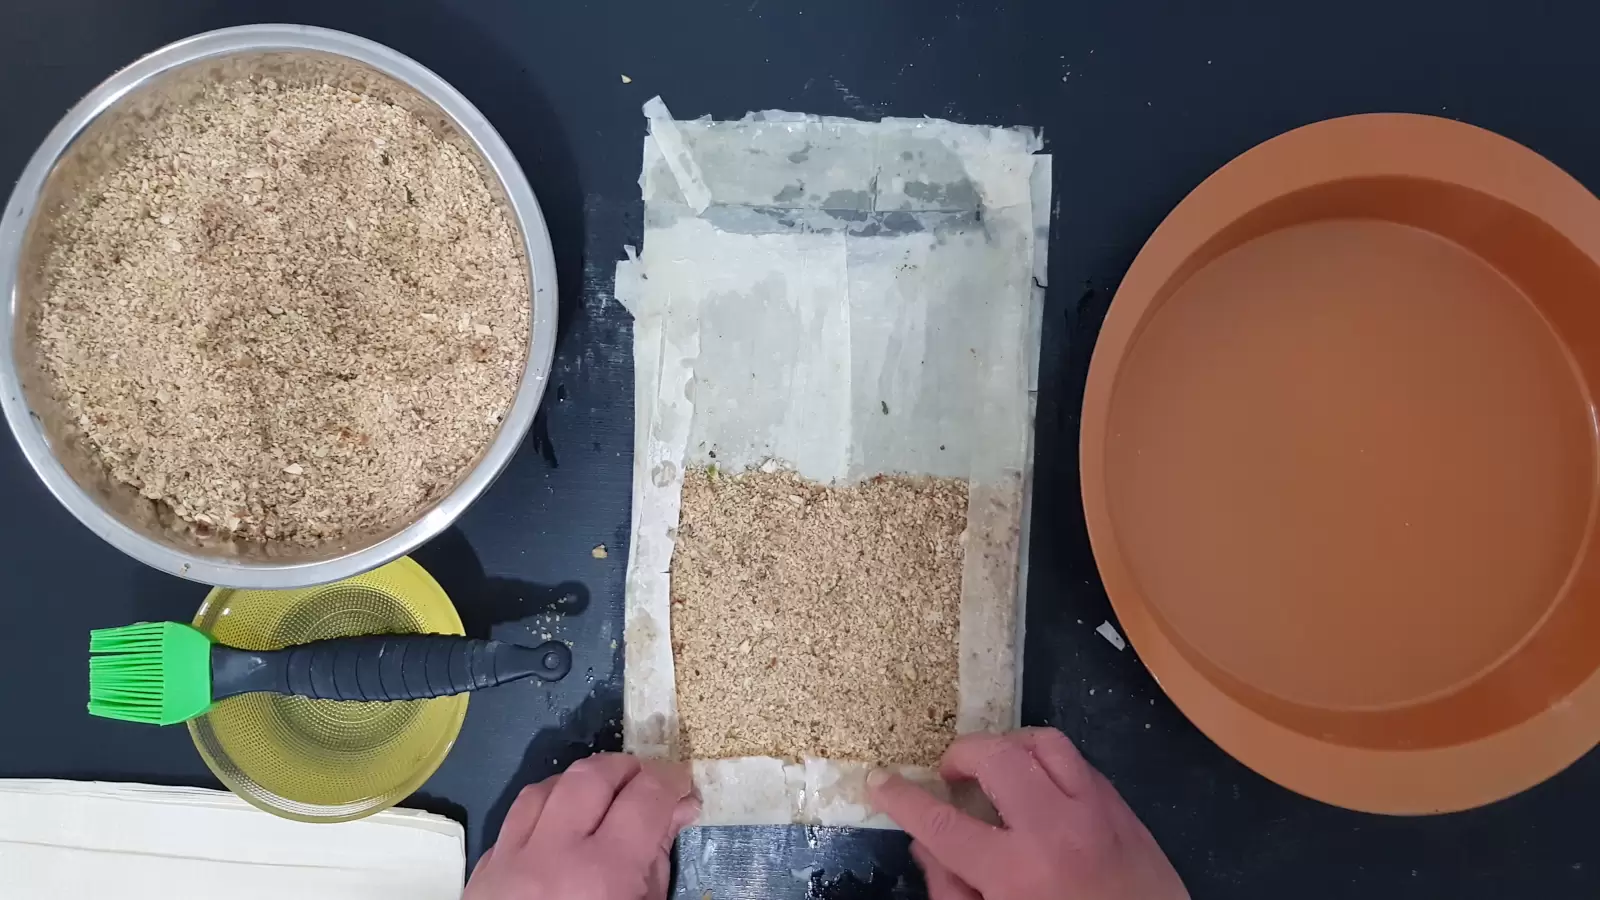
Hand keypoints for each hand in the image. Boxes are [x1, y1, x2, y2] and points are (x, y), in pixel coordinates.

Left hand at [464, 753, 698, 899]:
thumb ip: (657, 871)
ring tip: (607, 797)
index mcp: (603, 875)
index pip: (646, 797)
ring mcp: (509, 862)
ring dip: (582, 783)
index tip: (685, 791)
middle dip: (629, 770)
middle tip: (650, 786)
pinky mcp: (483, 875)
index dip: (673, 783)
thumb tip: (670, 820)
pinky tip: (562, 826)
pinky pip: (515, 820)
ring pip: (546, 788)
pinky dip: (544, 810)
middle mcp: (552, 856)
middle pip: (592, 776)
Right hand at [868, 728, 1186, 899]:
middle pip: (996, 757)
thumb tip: (927, 844)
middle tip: (949, 777)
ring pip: (1044, 743)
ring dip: (1009, 748)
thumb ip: (953, 891)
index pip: (942, 822)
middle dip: (960, 755)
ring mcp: (1096, 813)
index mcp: (1016, 873)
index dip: (902, 799)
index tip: (879, 781)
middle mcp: (1056, 830)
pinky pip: (1079, 763)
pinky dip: (1049, 765)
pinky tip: (1039, 789)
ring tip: (996, 770)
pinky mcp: (1125, 810)